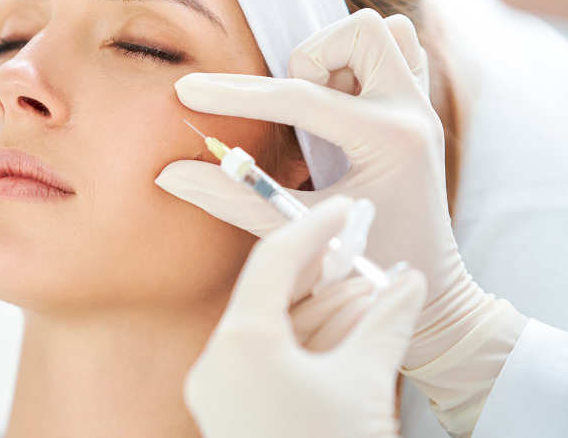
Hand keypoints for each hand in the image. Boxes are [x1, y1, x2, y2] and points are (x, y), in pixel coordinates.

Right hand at [156, 10, 484, 363]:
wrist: (430, 284)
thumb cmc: (365, 263)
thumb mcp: (294, 230)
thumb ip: (232, 197)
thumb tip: (168, 174)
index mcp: (388, 141)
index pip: (297, 98)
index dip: (232, 94)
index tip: (186, 90)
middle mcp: (412, 111)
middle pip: (356, 32)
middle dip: (307, 61)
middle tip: (294, 109)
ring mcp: (421, 104)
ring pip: (379, 30)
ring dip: (333, 58)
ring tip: (317, 105)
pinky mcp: (419, 104)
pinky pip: (399, 47)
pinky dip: (360, 61)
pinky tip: (340, 99)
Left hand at [186, 196, 426, 437]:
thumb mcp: (366, 379)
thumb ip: (385, 319)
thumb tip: (409, 279)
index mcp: (239, 343)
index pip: (272, 262)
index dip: (312, 229)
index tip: (342, 208)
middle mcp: (214, 363)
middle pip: (266, 295)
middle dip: (317, 273)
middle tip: (357, 246)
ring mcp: (214, 393)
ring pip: (264, 330)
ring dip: (315, 308)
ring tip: (364, 290)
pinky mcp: (225, 415)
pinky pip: (259, 362)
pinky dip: (299, 343)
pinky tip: (340, 332)